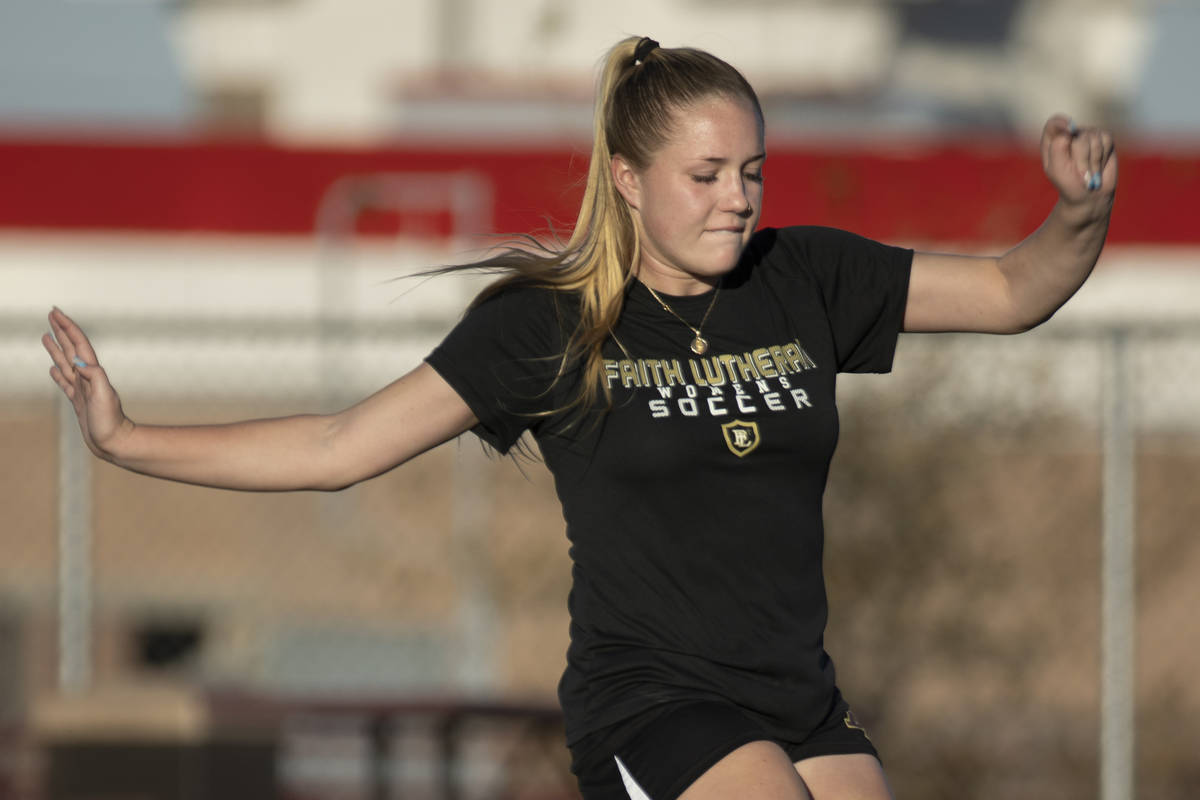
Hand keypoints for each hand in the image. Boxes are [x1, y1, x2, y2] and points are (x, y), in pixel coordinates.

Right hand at [43, 308, 132, 458]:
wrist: (114, 442)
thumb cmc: (110, 422)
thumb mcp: (104, 397)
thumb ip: (95, 377)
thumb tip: (80, 363)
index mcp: (91, 373)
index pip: (77, 344)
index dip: (67, 326)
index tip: (55, 312)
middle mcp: (86, 378)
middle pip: (70, 348)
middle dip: (61, 330)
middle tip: (51, 314)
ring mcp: (82, 389)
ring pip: (65, 363)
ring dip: (56, 348)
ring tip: (46, 336)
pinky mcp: (78, 402)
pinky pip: (64, 383)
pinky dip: (57, 374)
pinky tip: (52, 368)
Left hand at [1041, 114, 1116, 210]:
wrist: (1089, 196)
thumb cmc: (1069, 184)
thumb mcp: (1057, 169)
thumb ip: (1057, 148)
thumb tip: (1069, 129)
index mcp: (1053, 142)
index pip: (1054, 123)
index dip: (1060, 123)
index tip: (1069, 131)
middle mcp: (1071, 135)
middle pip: (1078, 135)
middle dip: (1081, 159)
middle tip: (1080, 174)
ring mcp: (1088, 135)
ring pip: (1093, 138)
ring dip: (1093, 161)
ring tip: (1089, 172)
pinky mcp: (1104, 138)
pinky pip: (1107, 139)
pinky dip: (1103, 156)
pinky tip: (1099, 165)